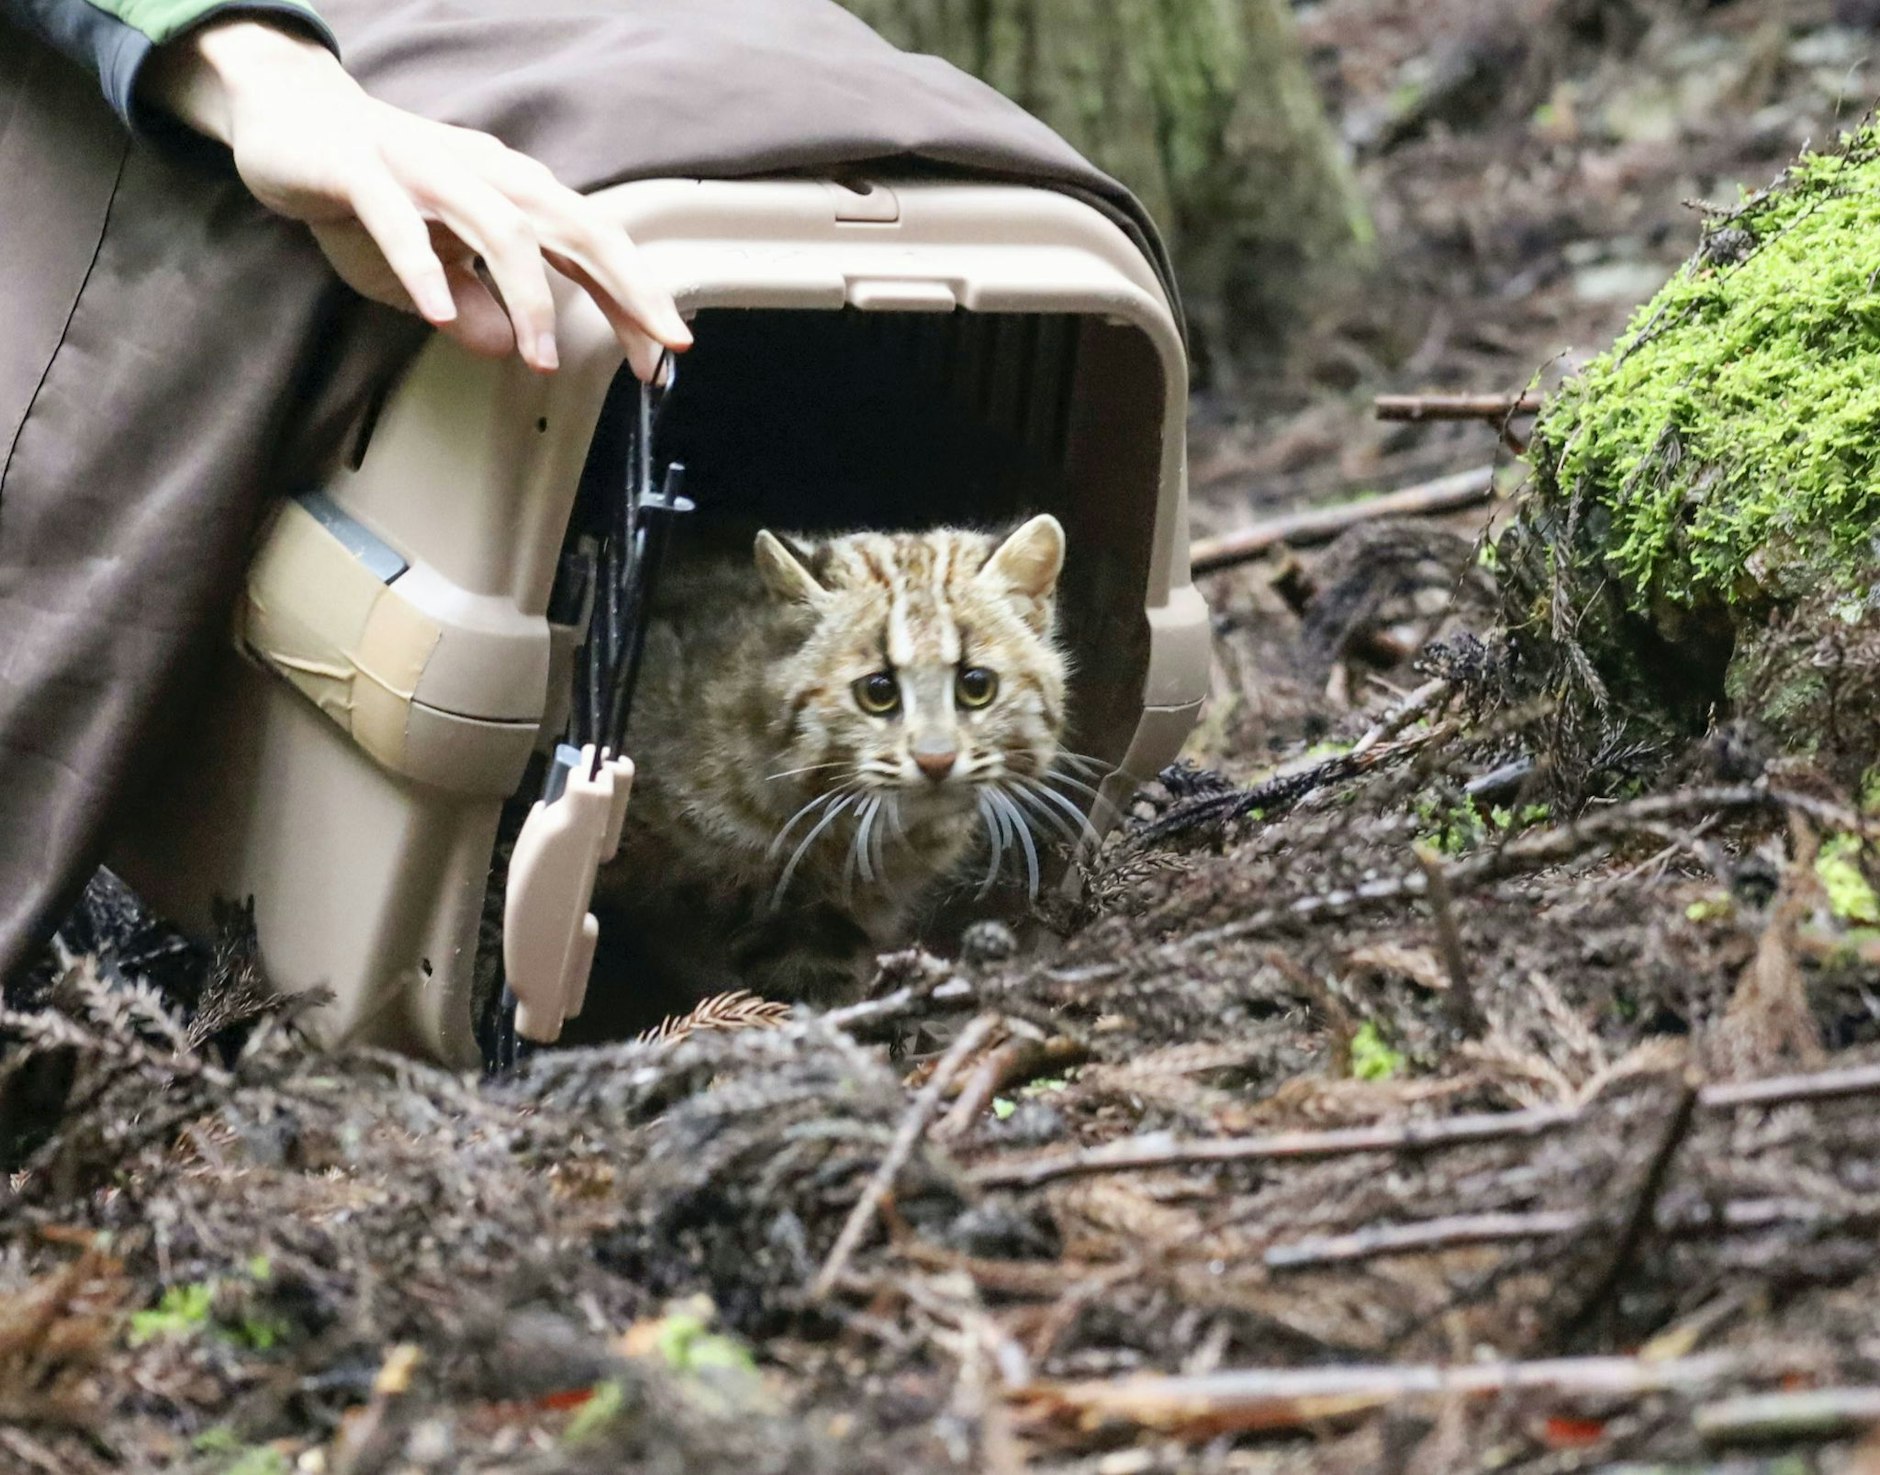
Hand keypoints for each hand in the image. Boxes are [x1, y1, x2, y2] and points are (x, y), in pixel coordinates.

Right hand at [142, 20, 690, 378]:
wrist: (285, 115)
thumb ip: (472, 302)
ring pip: (499, 226)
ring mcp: (426, 165)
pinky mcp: (361, 167)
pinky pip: (400, 220)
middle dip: (624, 288)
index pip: (590, 247)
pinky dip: (424, 268)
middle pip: (573, 227)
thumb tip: (503, 347)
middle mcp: (485, 172)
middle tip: (654, 348)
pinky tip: (440, 315)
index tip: (665, 352)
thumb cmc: (368, 193)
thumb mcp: (428, 267)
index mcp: (511, 193)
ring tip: (537, 359)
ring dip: (527, 296)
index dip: (634, 297)